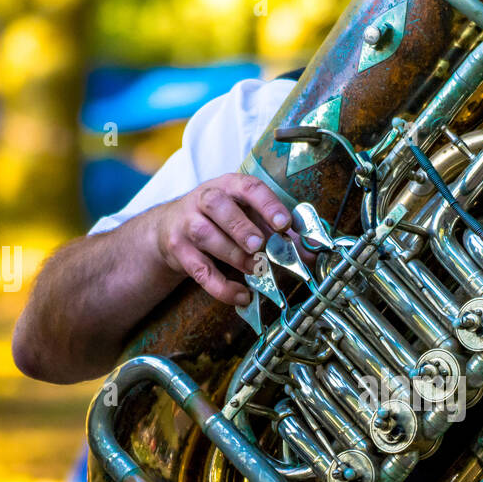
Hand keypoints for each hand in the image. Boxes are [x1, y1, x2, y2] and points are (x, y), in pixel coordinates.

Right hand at [151, 173, 292, 305]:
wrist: (170, 227)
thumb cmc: (221, 219)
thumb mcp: (248, 215)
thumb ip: (279, 232)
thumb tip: (312, 252)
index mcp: (229, 186)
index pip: (248, 187)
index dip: (267, 204)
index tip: (284, 223)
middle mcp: (204, 199)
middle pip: (217, 206)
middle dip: (240, 226)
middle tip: (259, 245)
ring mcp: (187, 224)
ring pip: (205, 236)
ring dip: (234, 255)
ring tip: (255, 269)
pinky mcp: (179, 251)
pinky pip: (200, 271)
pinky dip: (222, 287)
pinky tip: (241, 294)